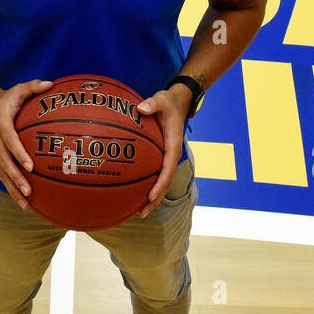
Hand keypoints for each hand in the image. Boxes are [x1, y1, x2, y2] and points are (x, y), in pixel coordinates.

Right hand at [0, 78, 52, 209]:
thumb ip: (34, 86)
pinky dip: (11, 189)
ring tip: (26, 204)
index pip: (11, 142)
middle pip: (5, 163)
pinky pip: (3, 176)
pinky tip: (23, 202)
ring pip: (2, 174)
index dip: (19, 154)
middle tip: (29, 190)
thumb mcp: (19, 89)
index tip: (31, 166)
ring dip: (13, 189)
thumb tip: (51, 84)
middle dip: (17, 178)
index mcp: (2, 126)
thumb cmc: (8, 98)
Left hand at [135, 83, 191, 217]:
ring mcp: (167, 158)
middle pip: (165, 183)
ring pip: (161, 183)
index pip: (167, 168)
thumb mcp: (161, 99)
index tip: (150, 195)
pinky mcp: (161, 157)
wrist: (177, 103)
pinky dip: (148, 187)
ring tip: (138, 213)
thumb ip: (152, 103)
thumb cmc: (167, 102)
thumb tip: (141, 108)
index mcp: (173, 145)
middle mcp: (171, 155)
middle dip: (155, 199)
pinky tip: (135, 196)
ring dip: (152, 199)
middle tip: (141, 213)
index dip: (160, 184)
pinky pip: (156, 175)